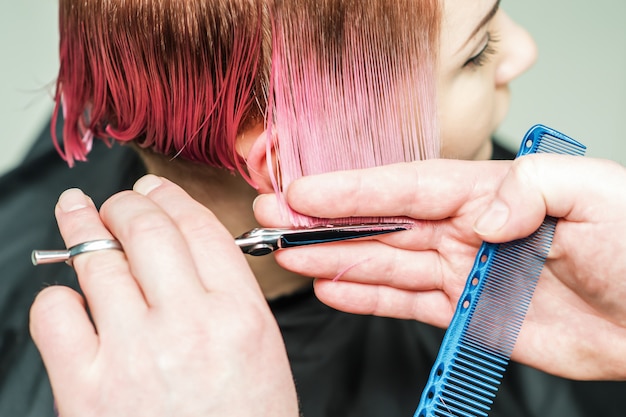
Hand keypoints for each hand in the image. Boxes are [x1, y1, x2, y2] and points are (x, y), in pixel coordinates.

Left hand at [30, 175, 297, 416]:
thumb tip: (184, 251)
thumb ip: (228, 298)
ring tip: (77, 212)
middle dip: (125, 203)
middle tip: (115, 200)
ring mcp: (134, 354)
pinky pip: (57, 314)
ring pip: (97, 260)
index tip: (154, 188)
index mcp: (241, 316)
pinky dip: (58, 297)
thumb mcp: (261, 354)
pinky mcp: (87, 389)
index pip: (199, 229)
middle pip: (147, 230)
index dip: (171, 198)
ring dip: (82, 226)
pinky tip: (70, 299)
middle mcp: (189, 326)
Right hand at [254, 155, 625, 379]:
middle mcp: (466, 229)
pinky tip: (332, 288)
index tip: (303, 193)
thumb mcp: (594, 195)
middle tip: (275, 218)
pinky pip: (406, 303)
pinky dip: (367, 296)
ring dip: (335, 258)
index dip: (352, 191)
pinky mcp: (467, 314)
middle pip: (382, 224)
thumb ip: (530, 187)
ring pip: (385, 263)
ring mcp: (463, 272)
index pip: (406, 189)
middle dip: (325, 221)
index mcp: (489, 193)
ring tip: (291, 255)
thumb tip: (482, 212)